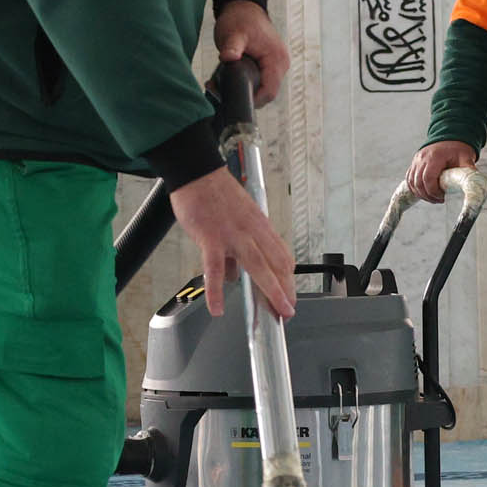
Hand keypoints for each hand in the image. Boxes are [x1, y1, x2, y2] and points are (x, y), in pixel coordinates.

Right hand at [170, 165, 295, 318]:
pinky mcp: (211, 238)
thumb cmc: (215, 194)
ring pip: (258, 266)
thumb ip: (236, 249)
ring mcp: (234, 235)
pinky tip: (218, 308)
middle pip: (276, 264)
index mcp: (260, 226)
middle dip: (285, 291)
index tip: (289, 296)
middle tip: (287, 312)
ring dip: (270, 291)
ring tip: (274, 313)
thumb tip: (232, 275)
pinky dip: (216, 291)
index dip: (288, 280)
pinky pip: (215, 269)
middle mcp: (252, 231)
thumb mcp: (237, 219)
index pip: (282, 256)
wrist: (197, 173)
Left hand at [214, 0, 289, 106]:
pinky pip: (260, 81)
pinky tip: (229, 78)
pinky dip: (246, 82)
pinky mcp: (269, 66)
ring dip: (244, 89)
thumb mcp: (233, 33)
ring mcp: (276, 66)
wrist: (244, 7)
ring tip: (220, 84)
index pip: (269, 92)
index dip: (252, 100)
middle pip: (266, 94)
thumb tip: (228, 58)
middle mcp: (280, 65)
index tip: (233, 98)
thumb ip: (231, 48)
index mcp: (276, 59)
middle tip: (220, 91)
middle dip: (245, 95)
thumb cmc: (241, 18)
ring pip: (262, 89)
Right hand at [408, 139, 477, 202]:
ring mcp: (416, 160)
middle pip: (418, 182)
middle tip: (439, 200)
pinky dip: (415, 188)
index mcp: (435, 157)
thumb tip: (475, 186)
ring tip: (433, 198)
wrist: (450, 136)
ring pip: (412, 182)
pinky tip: (425, 193)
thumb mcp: (466, 158)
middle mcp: (422, 158)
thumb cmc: (458, 149)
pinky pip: (409, 178)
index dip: (433, 192)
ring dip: (421, 193)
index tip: (443, 197)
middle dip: (427, 195)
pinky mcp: (414, 163)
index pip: (428, 179)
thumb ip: (468, 172)